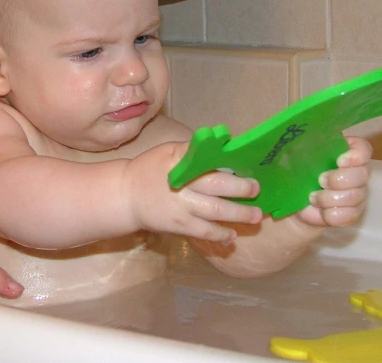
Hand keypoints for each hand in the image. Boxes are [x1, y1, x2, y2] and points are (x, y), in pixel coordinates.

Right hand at [124, 142, 262, 243]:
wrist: (125, 197)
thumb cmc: (149, 170)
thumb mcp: (167, 152)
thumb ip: (191, 151)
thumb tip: (222, 147)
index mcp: (178, 162)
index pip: (205, 158)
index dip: (225, 160)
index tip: (244, 162)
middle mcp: (181, 184)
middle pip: (215, 185)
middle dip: (240, 188)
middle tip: (256, 189)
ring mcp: (181, 207)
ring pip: (215, 211)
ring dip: (238, 214)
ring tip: (256, 216)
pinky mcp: (179, 225)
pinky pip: (204, 232)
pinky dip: (220, 234)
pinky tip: (232, 234)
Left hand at [295, 136, 372, 227]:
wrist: (293, 202)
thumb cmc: (295, 171)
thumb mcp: (292, 153)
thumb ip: (295, 136)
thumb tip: (285, 117)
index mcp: (344, 152)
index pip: (363, 149)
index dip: (356, 155)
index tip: (339, 161)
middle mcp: (356, 172)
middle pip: (362, 174)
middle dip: (339, 179)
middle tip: (320, 180)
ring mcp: (357, 193)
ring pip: (356, 196)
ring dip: (331, 198)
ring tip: (313, 197)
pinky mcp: (352, 213)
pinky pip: (351, 215)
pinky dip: (334, 215)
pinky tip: (322, 212)